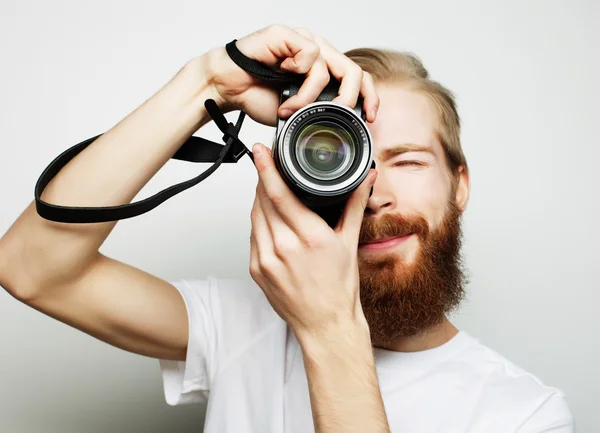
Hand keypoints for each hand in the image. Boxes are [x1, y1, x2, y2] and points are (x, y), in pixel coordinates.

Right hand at [199, 24, 378, 125]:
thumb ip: (318, 114)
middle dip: (349, 99)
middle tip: (337, 114)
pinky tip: (281, 81)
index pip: (357, 78)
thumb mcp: (297, 113)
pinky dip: (298, 80)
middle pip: (353, 71)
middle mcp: (317, 52)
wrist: (228, 87)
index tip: (369, 118)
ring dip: (310, 97)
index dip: (368, 97)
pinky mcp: (289, 35)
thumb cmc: (257, 96)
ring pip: (329, 68)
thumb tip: (340, 129)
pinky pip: (309, 56)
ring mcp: (303, 41)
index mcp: (322, 68)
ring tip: (289, 109)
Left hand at [248, 142, 377, 336]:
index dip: (266, 168)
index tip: (260, 151)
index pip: (279, 193)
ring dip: (259, 200)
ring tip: (269, 191)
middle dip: (263, 180)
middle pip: (262, 201)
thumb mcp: (349, 242)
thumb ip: (354, 205)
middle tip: (267, 165)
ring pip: (254, 217)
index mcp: (309, 237)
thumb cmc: (339, 288)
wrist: (325, 324)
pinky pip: (253, 236)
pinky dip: (259, 223)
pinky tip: (270, 220)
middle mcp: (284, 248)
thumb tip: (366, 178)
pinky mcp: (256, 270)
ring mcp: (266, 260)